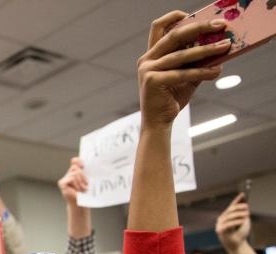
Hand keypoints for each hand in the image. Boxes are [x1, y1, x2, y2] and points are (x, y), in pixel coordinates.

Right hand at [58, 157, 87, 206]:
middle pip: (76, 167)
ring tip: (82, 189)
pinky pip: (71, 178)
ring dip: (81, 182)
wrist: (81, 203)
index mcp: (75, 172)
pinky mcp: (62, 183)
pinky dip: (76, 184)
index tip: (83, 165)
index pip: (75, 161)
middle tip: (86, 184)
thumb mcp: (87, 180)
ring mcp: (64, 178)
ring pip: (75, 173)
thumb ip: (85, 172)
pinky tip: (77, 190)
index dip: (78, 160)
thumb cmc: (85, 193)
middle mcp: (69, 174)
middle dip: (83, 176)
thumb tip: (83, 164)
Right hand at [137, 12, 227, 129]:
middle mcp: (146, 59)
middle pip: (174, 34)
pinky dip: (202, 71)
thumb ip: (196, 60)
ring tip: (225, 46)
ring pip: (181, 54)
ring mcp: (148, 70)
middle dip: (199, 27)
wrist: (158, 122)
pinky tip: (216, 71)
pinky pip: (183, 73)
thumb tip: (220, 45)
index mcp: (152, 54)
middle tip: (220, 25)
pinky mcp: (153, 81)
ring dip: (206, 49)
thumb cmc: (172, 97)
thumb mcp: (186, 75)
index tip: (193, 14)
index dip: (174, 16)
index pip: (159, 27)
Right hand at [215, 193, 250, 250]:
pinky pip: (228, 224)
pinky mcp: (220, 230)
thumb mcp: (243, 221)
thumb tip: (245, 205)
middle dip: (239, 207)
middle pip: (230, 209)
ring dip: (240, 214)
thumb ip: (243, 214)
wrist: (237, 245)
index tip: (243, 194)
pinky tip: (243, 220)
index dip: (237, 200)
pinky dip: (237, 221)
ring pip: (230, 216)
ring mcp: (220, 224)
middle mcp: (222, 219)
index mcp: (227, 216)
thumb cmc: (240, 233)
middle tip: (247, 206)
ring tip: (247, 214)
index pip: (231, 206)